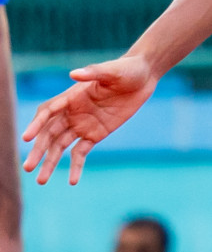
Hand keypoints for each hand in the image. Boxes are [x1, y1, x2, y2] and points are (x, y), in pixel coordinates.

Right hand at [22, 55, 157, 184]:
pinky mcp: (96, 134)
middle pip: (49, 134)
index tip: (27, 138)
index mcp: (71, 96)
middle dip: (39, 150)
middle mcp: (72, 113)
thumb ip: (94, 73)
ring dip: (50, 163)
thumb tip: (74, 74)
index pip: (47, 112)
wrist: (143, 78)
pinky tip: (72, 181)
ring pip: (60, 146)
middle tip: (28, 167)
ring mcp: (82, 125)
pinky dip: (76, 166)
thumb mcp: (113, 70)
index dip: (36, 124)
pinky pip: (81, 152)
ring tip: (41, 181)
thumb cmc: (126, 70)